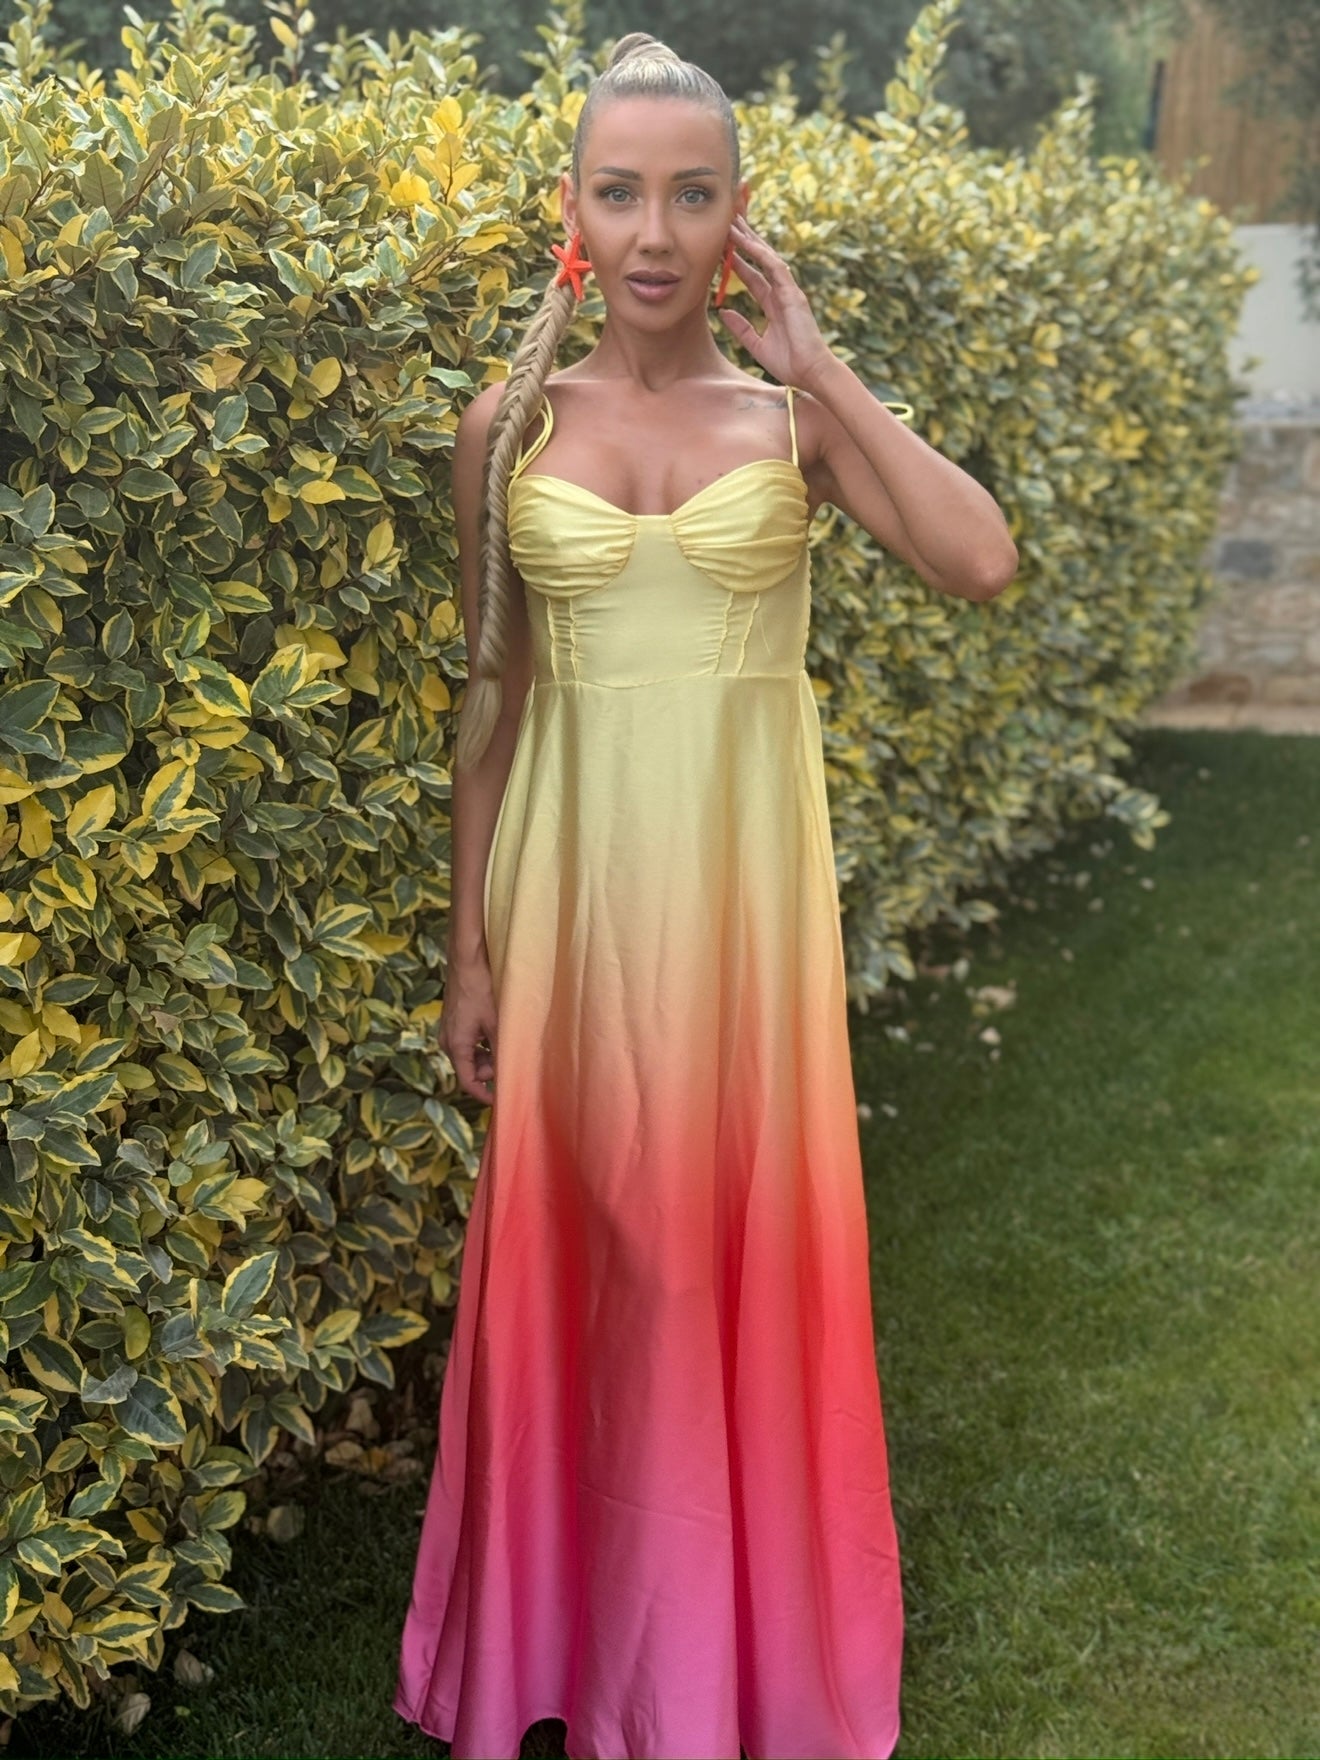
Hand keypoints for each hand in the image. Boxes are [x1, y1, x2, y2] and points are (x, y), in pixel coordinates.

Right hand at [437, 956, 498, 1105]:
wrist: (466, 961)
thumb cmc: (480, 989)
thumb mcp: (496, 1023)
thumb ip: (501, 1050)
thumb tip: (510, 1075)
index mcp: (456, 1046)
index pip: (468, 1081)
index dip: (484, 1094)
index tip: (501, 1100)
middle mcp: (448, 1042)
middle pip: (470, 1069)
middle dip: (490, 1069)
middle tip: (511, 1057)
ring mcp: (450, 1031)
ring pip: (471, 1056)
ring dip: (489, 1055)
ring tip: (507, 1041)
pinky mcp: (455, 1022)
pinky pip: (470, 1043)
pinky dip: (484, 1043)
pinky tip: (498, 1031)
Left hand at [715, 213, 834, 390]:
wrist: (809, 373)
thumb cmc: (789, 364)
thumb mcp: (756, 345)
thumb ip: (741, 328)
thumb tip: (722, 312)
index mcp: (774, 305)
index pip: (754, 277)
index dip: (739, 263)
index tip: (723, 250)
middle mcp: (782, 293)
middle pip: (761, 261)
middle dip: (745, 242)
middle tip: (729, 223)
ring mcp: (789, 291)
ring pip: (766, 258)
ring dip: (750, 240)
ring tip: (733, 224)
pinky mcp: (793, 293)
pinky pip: (774, 266)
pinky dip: (759, 253)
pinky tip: (744, 241)